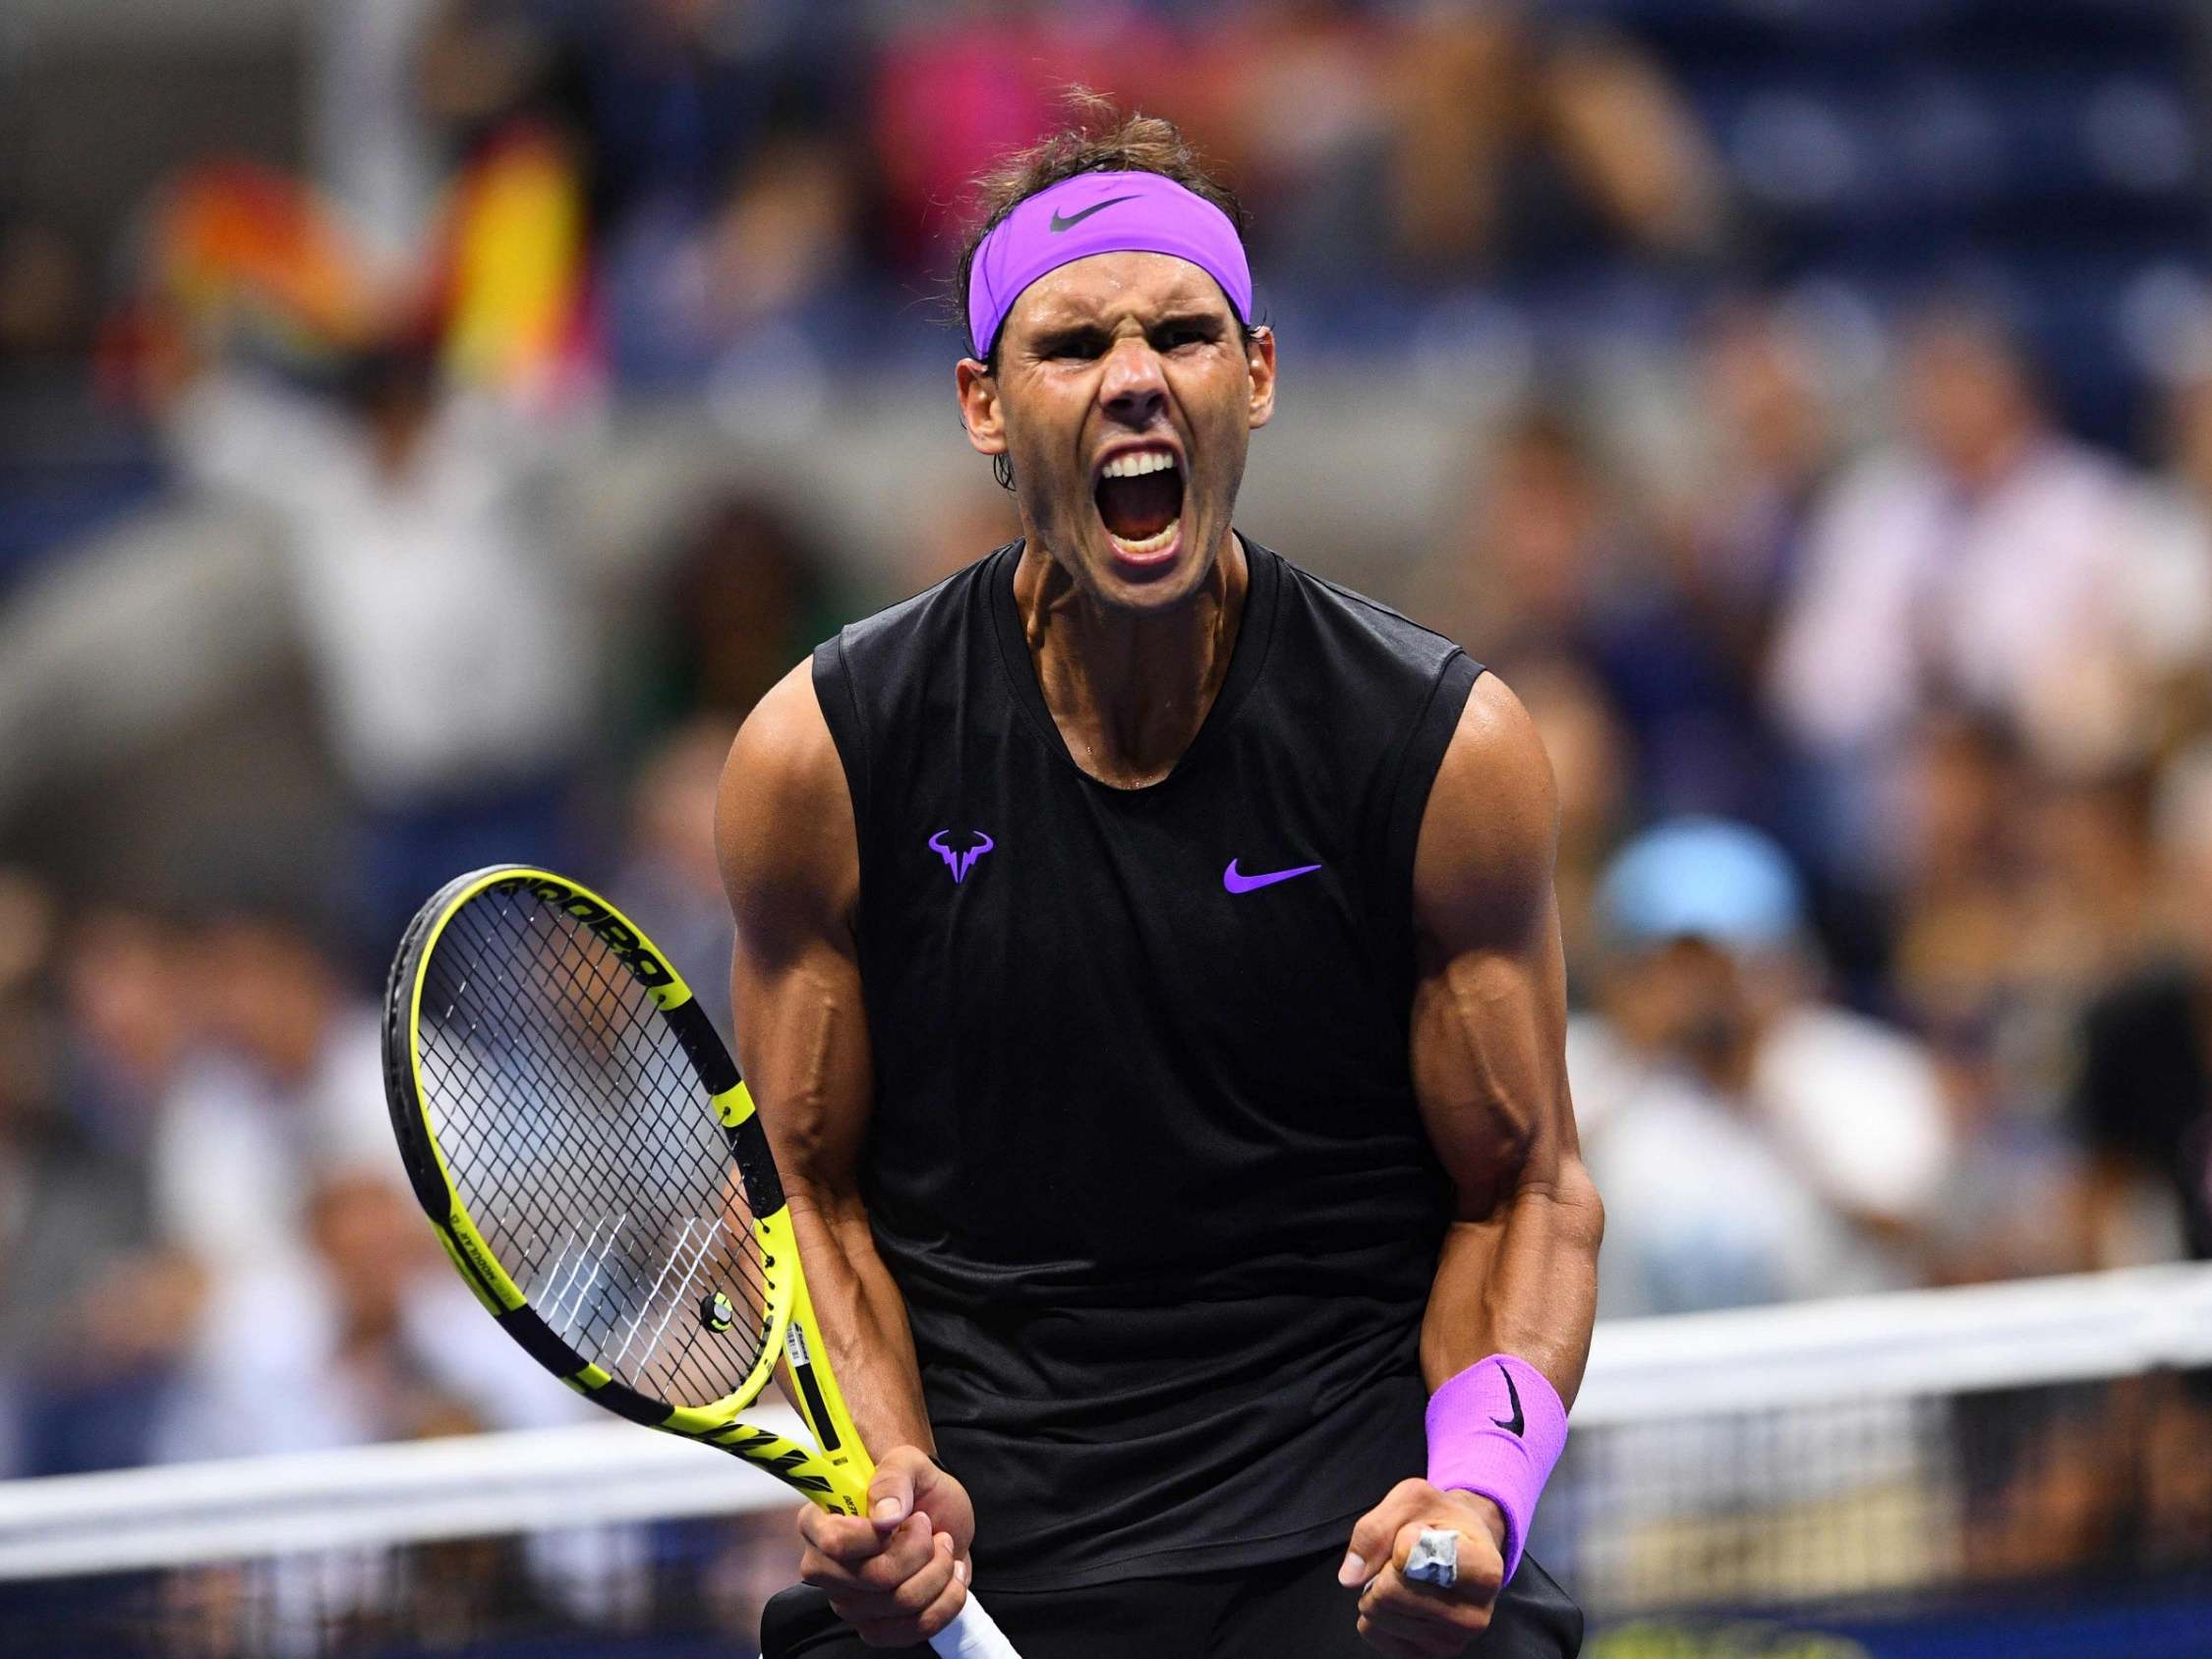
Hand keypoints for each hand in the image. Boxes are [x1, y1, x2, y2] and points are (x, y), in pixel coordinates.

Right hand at [797, 1445, 974, 1646]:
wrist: (941, 1520)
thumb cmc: (917, 1490)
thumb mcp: (910, 1463)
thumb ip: (893, 1476)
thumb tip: (885, 1515)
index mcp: (818, 1522)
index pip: (835, 1543)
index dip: (876, 1535)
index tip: (905, 1517)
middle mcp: (824, 1568)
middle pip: (875, 1578)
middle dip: (920, 1551)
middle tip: (929, 1527)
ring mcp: (848, 1602)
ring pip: (902, 1603)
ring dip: (939, 1571)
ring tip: (942, 1547)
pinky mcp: (875, 1627)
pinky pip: (916, 1628)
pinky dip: (947, 1600)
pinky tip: (949, 1575)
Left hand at [1339, 1480, 1507, 1656]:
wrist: (1462, 1546)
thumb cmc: (1439, 1520)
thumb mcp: (1412, 1499)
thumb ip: (1376, 1529)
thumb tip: (1351, 1577)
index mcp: (1484, 1570)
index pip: (1412, 1560)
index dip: (1401, 1539)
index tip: (1421, 1532)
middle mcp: (1475, 1616)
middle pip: (1389, 1593)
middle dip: (1382, 1568)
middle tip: (1404, 1558)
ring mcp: (1452, 1643)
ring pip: (1378, 1615)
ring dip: (1378, 1588)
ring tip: (1405, 1577)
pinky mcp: (1428, 1657)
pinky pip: (1372, 1633)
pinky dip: (1375, 1611)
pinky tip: (1400, 1599)